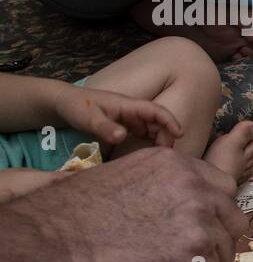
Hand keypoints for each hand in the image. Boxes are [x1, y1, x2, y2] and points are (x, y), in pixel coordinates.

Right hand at [8, 149, 245, 261]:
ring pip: (226, 248)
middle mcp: (196, 188)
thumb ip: (167, 181)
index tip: (201, 224)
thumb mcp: (129, 173)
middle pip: (233, 217)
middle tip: (196, 250)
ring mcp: (198, 222)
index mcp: (180, 164)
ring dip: (209, 260)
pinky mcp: (193, 256)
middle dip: (219, 234)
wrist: (56, 240)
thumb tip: (187, 201)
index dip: (214, 209)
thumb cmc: (79, 209)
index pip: (223, 187)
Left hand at [53, 85, 182, 148]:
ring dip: (159, 140)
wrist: (63, 103)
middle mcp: (133, 111)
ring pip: (152, 128)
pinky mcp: (125, 126)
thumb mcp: (88, 118)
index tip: (180, 134)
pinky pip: (143, 134)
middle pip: (158, 121)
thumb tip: (122, 137)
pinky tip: (147, 155)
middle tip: (165, 155)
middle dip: (167, 135)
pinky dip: (149, 143)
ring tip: (159, 157)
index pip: (156, 110)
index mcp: (128, 105)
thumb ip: (104, 127)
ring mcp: (129, 119)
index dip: (170, 120)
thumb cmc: (76, 107)